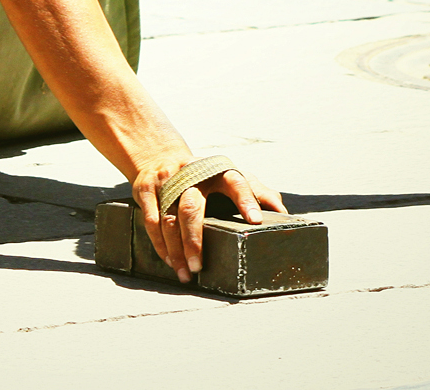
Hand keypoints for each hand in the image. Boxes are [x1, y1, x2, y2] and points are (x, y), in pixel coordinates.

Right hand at [133, 157, 285, 283]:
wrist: (161, 156)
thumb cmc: (205, 177)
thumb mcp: (231, 178)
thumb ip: (258, 192)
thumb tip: (282, 212)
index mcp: (218, 171)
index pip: (236, 182)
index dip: (246, 199)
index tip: (256, 220)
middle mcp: (192, 174)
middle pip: (192, 208)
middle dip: (194, 239)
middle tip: (200, 265)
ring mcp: (167, 181)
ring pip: (169, 218)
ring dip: (175, 249)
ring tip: (186, 272)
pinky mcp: (146, 189)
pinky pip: (151, 220)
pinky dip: (160, 244)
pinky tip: (170, 260)